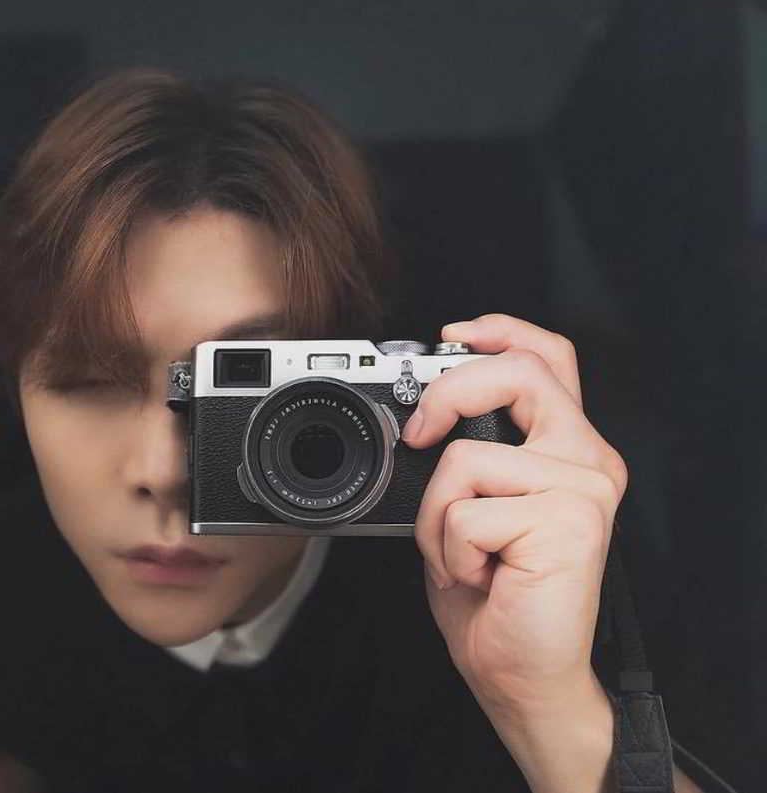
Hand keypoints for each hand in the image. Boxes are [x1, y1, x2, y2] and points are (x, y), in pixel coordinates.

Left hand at [405, 314, 627, 714]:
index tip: (454, 333)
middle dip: (448, 394)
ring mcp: (584, 488)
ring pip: (467, 456)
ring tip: (465, 554)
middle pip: (518, 373)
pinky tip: (482, 576)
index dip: (503, 331)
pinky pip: (466, 511)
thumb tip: (422, 417)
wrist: (519, 673)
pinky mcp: (570, 521)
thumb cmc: (494, 596)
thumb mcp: (472, 508)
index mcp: (565, 450)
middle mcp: (586, 461)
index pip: (549, 360)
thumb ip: (470, 456)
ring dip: (437, 515)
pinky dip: (448, 549)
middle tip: (418, 433)